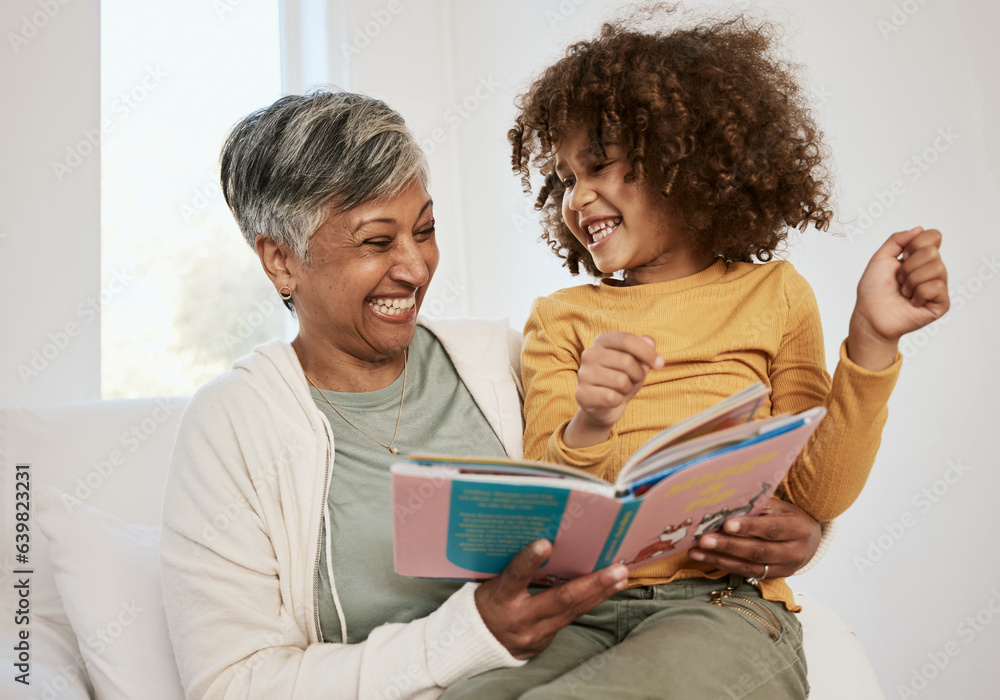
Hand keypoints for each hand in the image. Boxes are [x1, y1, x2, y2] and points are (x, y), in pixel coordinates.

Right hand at [474, 540, 627, 658]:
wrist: (478, 644)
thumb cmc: (487, 602)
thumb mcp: (493, 584)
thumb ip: (515, 570)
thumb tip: (546, 542)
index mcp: (500, 598)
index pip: (515, 577)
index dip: (529, 560)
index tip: (545, 543)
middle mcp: (520, 618)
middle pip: (560, 600)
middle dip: (592, 584)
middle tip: (617, 570)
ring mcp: (535, 634)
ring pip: (573, 611)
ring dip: (600, 593)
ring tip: (621, 577)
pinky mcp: (545, 642)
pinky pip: (570, 619)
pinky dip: (589, 603)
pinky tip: (606, 591)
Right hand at [563, 332, 663, 447]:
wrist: (605, 406)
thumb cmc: (623, 380)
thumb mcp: (638, 363)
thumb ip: (644, 348)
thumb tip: (650, 342)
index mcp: (602, 341)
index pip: (626, 340)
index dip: (647, 352)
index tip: (660, 364)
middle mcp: (589, 354)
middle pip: (626, 361)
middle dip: (638, 374)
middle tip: (634, 381)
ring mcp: (583, 374)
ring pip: (621, 381)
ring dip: (628, 389)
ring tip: (621, 389)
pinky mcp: (582, 394)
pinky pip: (612, 397)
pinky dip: (619, 401)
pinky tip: (612, 400)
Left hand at [688, 498, 820, 578]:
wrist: (809, 540)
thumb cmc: (787, 517)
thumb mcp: (778, 507)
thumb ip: (757, 507)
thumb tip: (724, 503)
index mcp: (798, 529)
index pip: (772, 529)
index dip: (749, 527)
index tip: (726, 524)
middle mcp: (794, 552)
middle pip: (758, 551)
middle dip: (728, 546)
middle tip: (704, 540)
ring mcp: (785, 568)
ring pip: (750, 566)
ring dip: (720, 559)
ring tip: (696, 552)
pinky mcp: (773, 577)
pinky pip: (746, 573)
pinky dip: (725, 565)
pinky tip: (706, 558)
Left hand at [848, 227, 948, 369]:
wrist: (870, 315)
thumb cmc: (873, 290)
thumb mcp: (881, 258)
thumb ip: (897, 240)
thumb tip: (919, 228)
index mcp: (920, 257)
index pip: (934, 236)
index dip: (915, 244)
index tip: (903, 257)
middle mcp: (932, 270)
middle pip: (933, 252)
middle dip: (908, 266)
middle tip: (899, 280)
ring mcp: (938, 286)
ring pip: (936, 268)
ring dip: (911, 280)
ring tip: (904, 291)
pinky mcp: (941, 303)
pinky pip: (935, 287)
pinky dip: (917, 294)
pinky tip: (912, 302)